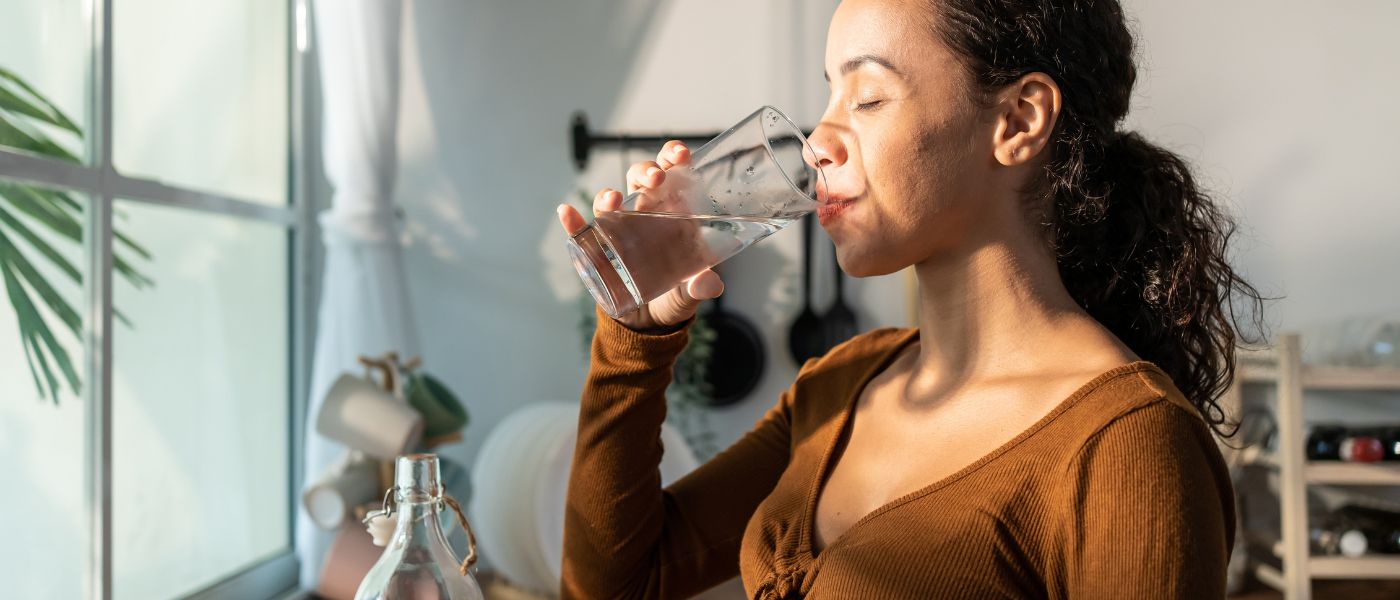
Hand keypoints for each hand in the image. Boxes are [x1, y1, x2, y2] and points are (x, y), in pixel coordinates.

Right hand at [557, 141, 724, 330]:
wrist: (650, 322)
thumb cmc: (676, 295)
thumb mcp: (691, 292)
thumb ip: (702, 286)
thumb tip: (710, 284)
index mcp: (673, 215)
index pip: (672, 176)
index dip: (673, 159)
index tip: (680, 154)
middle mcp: (646, 215)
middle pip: (641, 180)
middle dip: (646, 172)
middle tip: (656, 179)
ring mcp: (620, 230)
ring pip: (611, 200)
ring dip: (609, 194)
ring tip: (614, 200)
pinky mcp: (598, 250)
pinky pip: (581, 231)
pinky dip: (572, 222)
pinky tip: (567, 213)